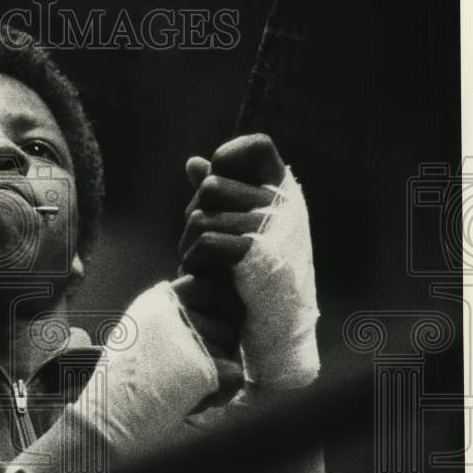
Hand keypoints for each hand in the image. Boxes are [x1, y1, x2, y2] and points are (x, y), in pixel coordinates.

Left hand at [180, 133, 319, 390]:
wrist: (271, 325)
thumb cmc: (248, 271)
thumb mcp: (234, 226)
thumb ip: (217, 193)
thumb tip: (193, 163)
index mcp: (282, 192)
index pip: (259, 146)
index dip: (231, 155)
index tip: (220, 178)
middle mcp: (283, 205)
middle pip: (210, 186)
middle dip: (195, 214)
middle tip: (208, 242)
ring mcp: (272, 229)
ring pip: (199, 216)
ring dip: (190, 243)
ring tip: (208, 264)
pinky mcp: (257, 255)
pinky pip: (206, 241)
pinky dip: (194, 260)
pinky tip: (204, 274)